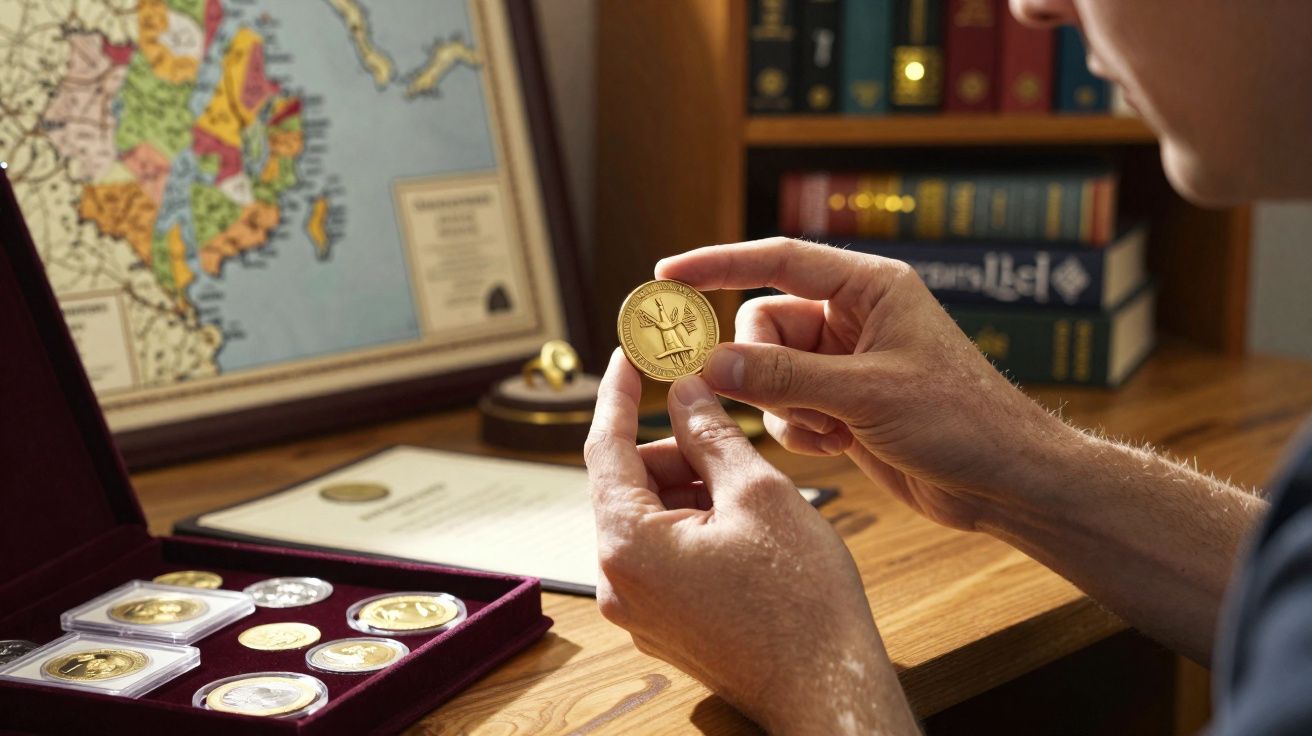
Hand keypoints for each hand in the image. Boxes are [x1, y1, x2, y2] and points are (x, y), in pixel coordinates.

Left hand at [585, 350, 916, 734]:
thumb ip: (710, 433)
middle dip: (677, 451)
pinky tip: (745, 525)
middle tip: (728, 436)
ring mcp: (638, 609)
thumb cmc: (800, 602)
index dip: (619, 394)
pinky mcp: (662, 624)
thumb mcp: (758, 493)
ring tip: (751, 494)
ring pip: (651, 518)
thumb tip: (685, 392)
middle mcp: (618, 581)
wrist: (828, 689)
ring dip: (692, 489)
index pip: (605, 447)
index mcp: (628, 544)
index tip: (626, 357)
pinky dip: (696, 525)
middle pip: (630, 484)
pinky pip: (664, 554)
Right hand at [656, 238, 1074, 531]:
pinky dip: (797, 429)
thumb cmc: (961, 421)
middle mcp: (852, 318)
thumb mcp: (866, 394)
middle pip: (763, 323)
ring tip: (829, 429)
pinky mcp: (841, 403)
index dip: (718, 262)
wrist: (1004, 482)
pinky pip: (784, 405)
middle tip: (776, 399)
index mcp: (870, 288)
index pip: (779, 260)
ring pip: (766, 370)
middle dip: (759, 366)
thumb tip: (709, 363)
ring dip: (782, 405)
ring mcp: (844, 362)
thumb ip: (783, 377)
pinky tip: (838, 446)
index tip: (666, 271)